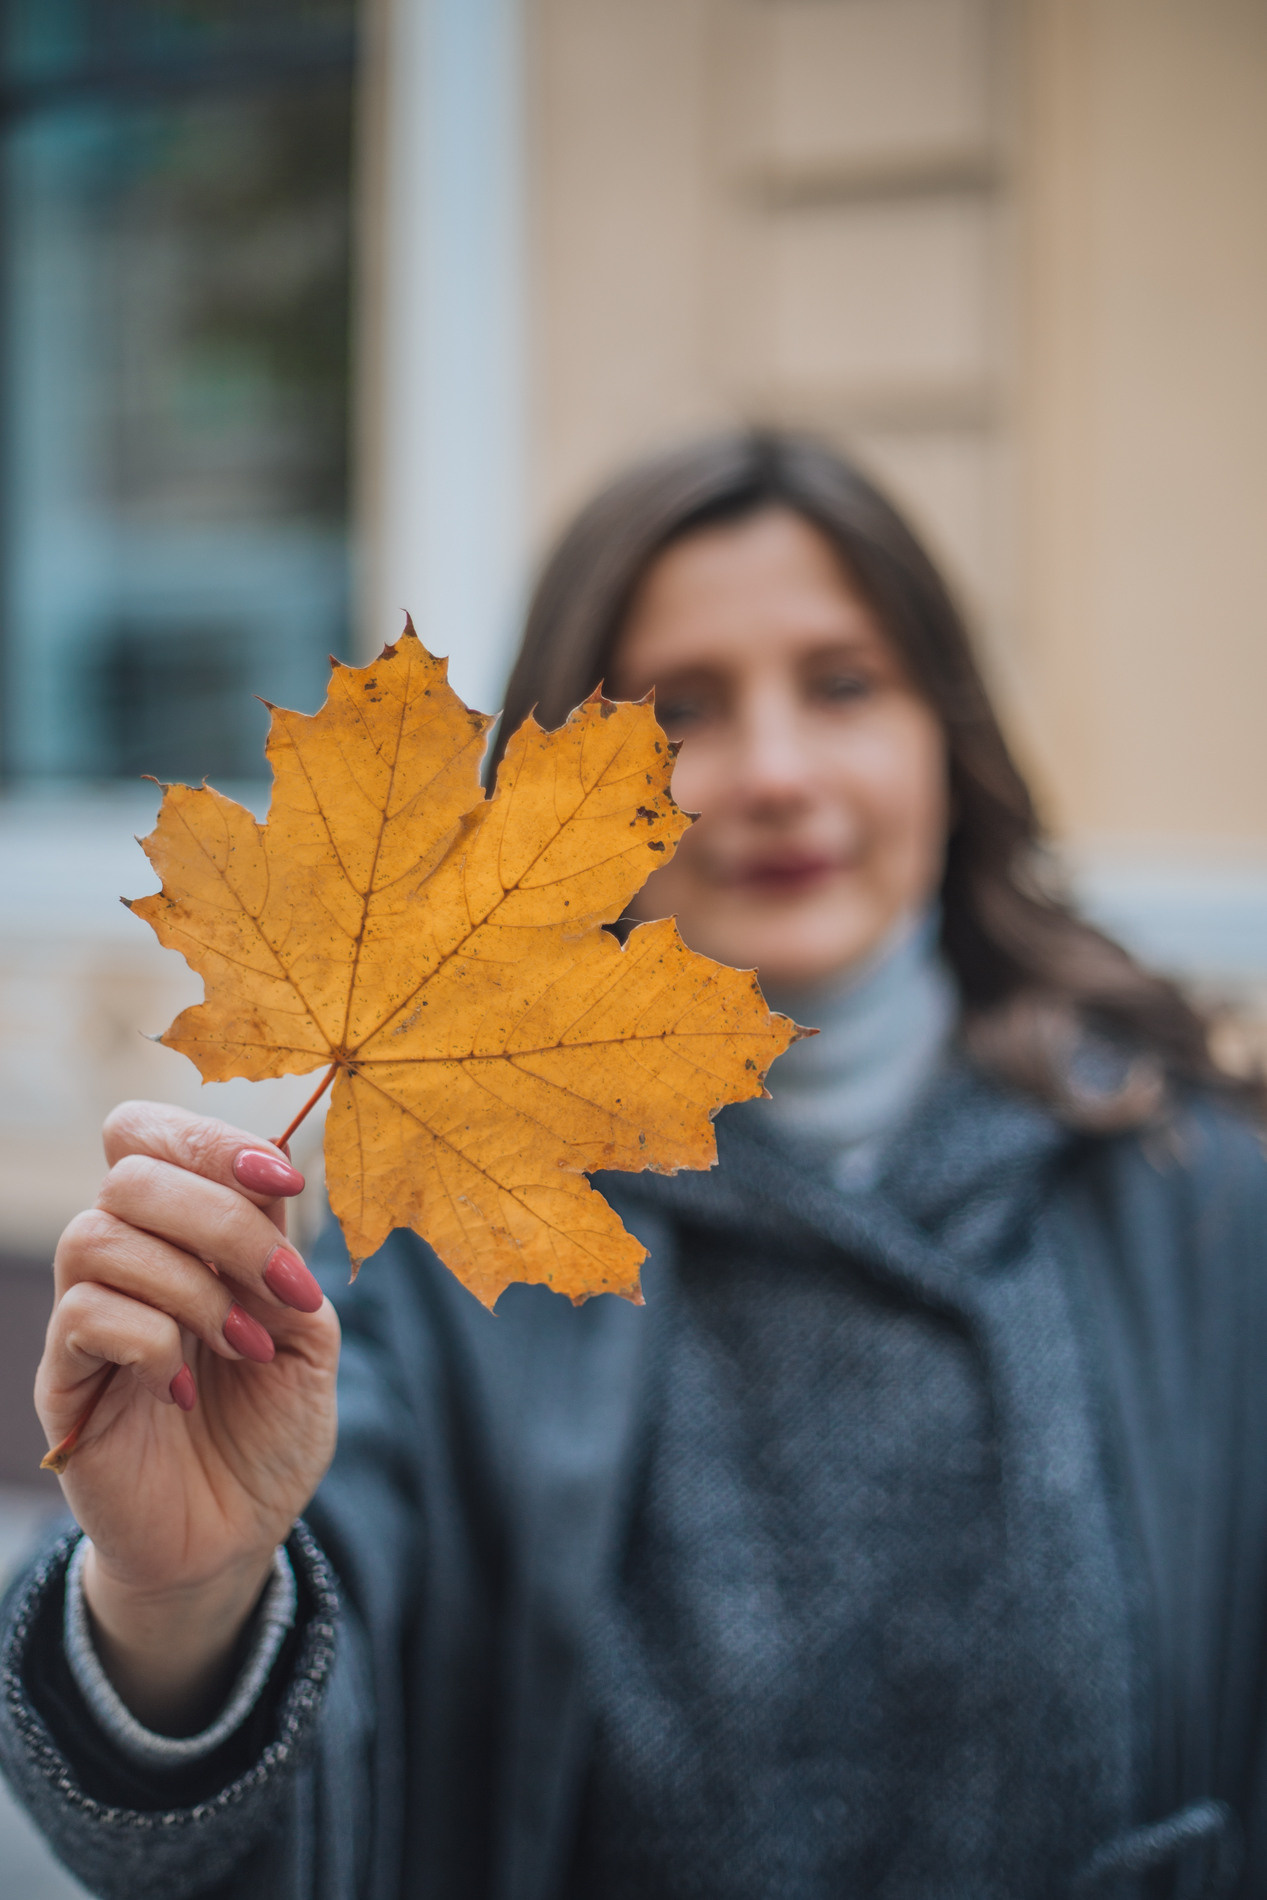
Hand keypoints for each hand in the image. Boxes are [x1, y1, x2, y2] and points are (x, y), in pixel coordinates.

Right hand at [37, 1101, 339, 1728]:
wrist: (235, 1535)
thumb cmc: (269, 1427)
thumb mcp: (308, 1334)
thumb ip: (285, 1259)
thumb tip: (265, 1191)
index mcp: (180, 1232)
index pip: (150, 1134)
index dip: (212, 1139)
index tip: (285, 1184)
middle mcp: (124, 1259)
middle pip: (128, 1171)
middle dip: (221, 1216)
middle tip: (279, 1286)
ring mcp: (86, 1317)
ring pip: (99, 1235)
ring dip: (194, 1285)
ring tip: (244, 1345)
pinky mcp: (64, 1380)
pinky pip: (86, 1315)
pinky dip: (153, 1338)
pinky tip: (186, 1386)